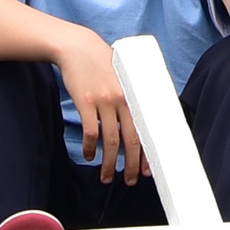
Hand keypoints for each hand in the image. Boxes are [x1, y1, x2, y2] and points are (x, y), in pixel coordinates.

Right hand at [58, 28, 147, 184]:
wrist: (80, 48)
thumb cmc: (105, 64)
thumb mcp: (126, 76)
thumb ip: (135, 96)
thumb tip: (145, 120)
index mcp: (137, 94)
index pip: (147, 129)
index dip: (149, 152)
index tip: (150, 170)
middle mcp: (124, 99)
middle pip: (132, 139)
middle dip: (132, 164)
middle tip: (131, 181)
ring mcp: (104, 101)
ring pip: (110, 141)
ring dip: (110, 163)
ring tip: (108, 177)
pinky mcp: (86, 102)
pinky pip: (90, 132)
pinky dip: (90, 148)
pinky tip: (90, 156)